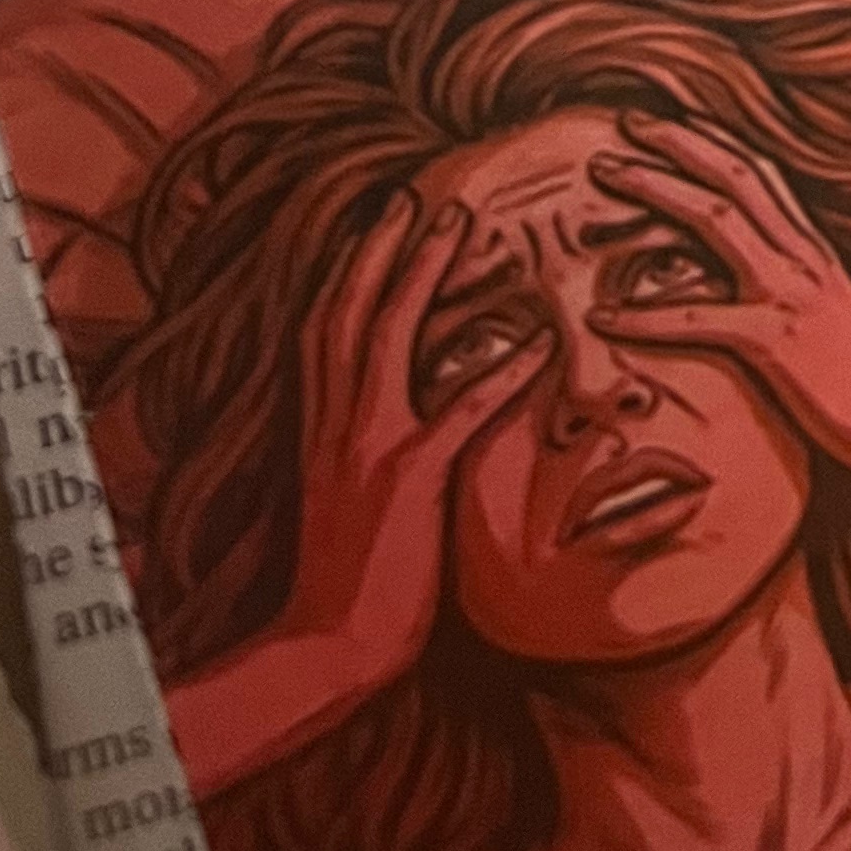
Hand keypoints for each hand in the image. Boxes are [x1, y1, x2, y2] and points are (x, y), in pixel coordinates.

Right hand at [168, 192, 546, 791]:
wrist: (321, 650)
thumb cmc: (344, 586)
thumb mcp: (344, 502)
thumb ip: (363, 453)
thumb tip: (398, 420)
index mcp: (318, 432)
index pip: (325, 332)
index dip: (348, 274)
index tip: (375, 225)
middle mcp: (336, 428)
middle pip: (351, 316)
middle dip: (381, 253)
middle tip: (415, 200)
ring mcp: (368, 451)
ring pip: (390, 341)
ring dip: (422, 279)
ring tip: (460, 230)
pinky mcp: (408, 483)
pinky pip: (457, 413)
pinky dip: (494, 372)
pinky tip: (532, 342)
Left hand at [592, 116, 850, 472]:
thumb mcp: (833, 312)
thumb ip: (796, 286)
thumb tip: (755, 281)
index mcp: (812, 249)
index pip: (759, 173)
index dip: (711, 141)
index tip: (668, 122)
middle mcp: (800, 256)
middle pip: (733, 176)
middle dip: (677, 142)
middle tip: (624, 123)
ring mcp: (788, 293)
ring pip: (715, 220)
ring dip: (656, 189)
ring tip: (604, 173)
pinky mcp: (774, 340)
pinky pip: (700, 317)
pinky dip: (646, 314)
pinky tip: (601, 314)